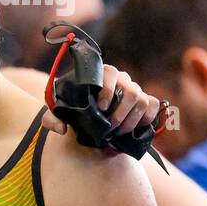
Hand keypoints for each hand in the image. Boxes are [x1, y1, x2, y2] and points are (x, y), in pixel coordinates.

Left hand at [41, 64, 159, 136]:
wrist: (87, 115)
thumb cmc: (72, 109)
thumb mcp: (57, 113)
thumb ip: (52, 119)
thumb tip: (62, 128)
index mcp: (100, 74)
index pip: (109, 72)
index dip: (107, 89)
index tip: (101, 108)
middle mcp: (121, 79)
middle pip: (131, 91)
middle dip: (121, 112)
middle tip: (111, 127)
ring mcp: (135, 90)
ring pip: (143, 100)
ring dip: (133, 119)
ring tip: (120, 132)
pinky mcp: (145, 101)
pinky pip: (154, 105)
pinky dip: (148, 117)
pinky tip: (136, 128)